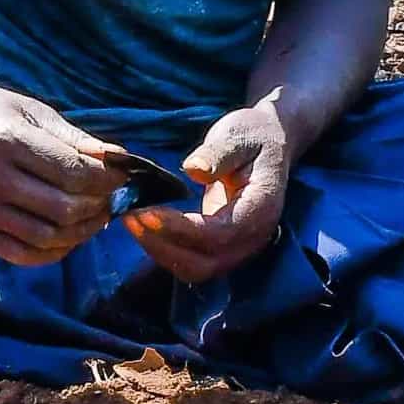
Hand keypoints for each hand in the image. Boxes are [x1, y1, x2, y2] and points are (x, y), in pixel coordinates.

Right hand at [0, 80, 123, 265]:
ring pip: (46, 236)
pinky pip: (22, 254)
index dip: (106, 178)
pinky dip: (53, 252)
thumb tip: (116, 158)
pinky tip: (68, 236)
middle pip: (62, 208)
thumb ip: (73, 137)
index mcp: (7, 140)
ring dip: (81, 232)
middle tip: (110, 197)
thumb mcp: (30, 110)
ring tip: (95, 216)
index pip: (71, 171)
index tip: (121, 175)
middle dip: (97, 205)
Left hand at [124, 102, 296, 283]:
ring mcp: (239, 247)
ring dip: (160, 250)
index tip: (147, 212)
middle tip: (131, 216)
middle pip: (205, 263)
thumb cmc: (253, 136)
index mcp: (261, 209)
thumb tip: (194, 169)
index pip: (219, 234)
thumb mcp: (238, 134)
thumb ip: (218, 153)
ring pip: (195, 269)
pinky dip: (165, 250)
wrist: (271, 144)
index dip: (181, 229)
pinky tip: (144, 227)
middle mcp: (252, 237)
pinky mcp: (223, 247)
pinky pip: (192, 262)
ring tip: (132, 220)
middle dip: (163, 244)